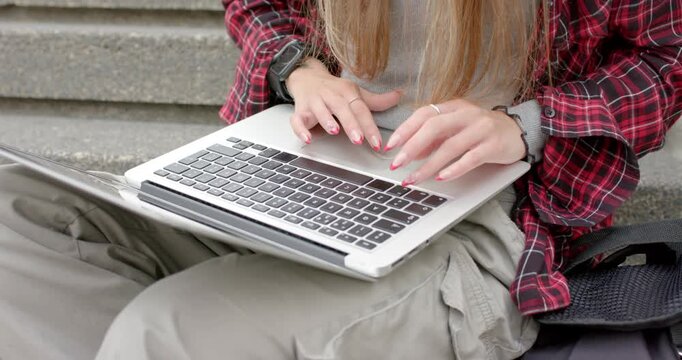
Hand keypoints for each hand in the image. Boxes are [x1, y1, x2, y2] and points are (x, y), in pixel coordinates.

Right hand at [286, 58, 401, 149]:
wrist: (306, 77)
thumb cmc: (334, 90)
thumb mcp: (355, 93)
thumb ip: (376, 101)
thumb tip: (400, 96)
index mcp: (347, 92)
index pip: (361, 109)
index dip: (370, 126)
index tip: (378, 142)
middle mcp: (331, 95)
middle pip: (342, 109)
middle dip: (351, 124)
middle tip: (359, 139)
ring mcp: (314, 102)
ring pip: (320, 110)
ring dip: (327, 120)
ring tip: (335, 131)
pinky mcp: (300, 110)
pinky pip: (297, 119)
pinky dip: (300, 129)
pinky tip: (307, 138)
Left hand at [385, 99, 526, 185]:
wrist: (519, 131)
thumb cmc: (482, 131)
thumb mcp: (456, 129)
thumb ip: (434, 139)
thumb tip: (410, 152)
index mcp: (454, 107)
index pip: (424, 114)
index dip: (405, 129)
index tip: (390, 146)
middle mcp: (467, 115)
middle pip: (434, 127)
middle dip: (411, 147)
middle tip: (396, 164)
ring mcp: (481, 129)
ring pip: (450, 146)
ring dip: (428, 165)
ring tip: (414, 179)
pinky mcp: (493, 145)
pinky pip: (470, 158)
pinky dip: (454, 169)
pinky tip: (441, 178)